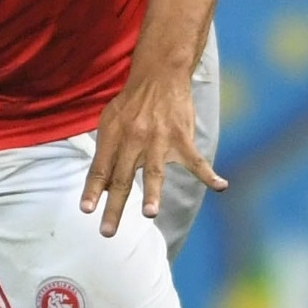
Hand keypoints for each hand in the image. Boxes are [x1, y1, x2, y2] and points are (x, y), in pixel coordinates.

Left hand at [80, 62, 227, 238]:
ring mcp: (159, 140)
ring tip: (149, 213)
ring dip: (151, 193)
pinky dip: (209, 174)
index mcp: (113, 136)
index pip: (100, 169)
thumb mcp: (110, 121)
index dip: (93, 190)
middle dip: (114, 206)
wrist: (159, 75)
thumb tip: (100, 187)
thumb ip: (106, 153)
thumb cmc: (131, 103)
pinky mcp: (182, 138)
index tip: (86, 211)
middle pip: (122, 178)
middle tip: (107, 231)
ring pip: (154, 171)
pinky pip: (196, 160)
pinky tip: (221, 186)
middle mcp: (133, 140)